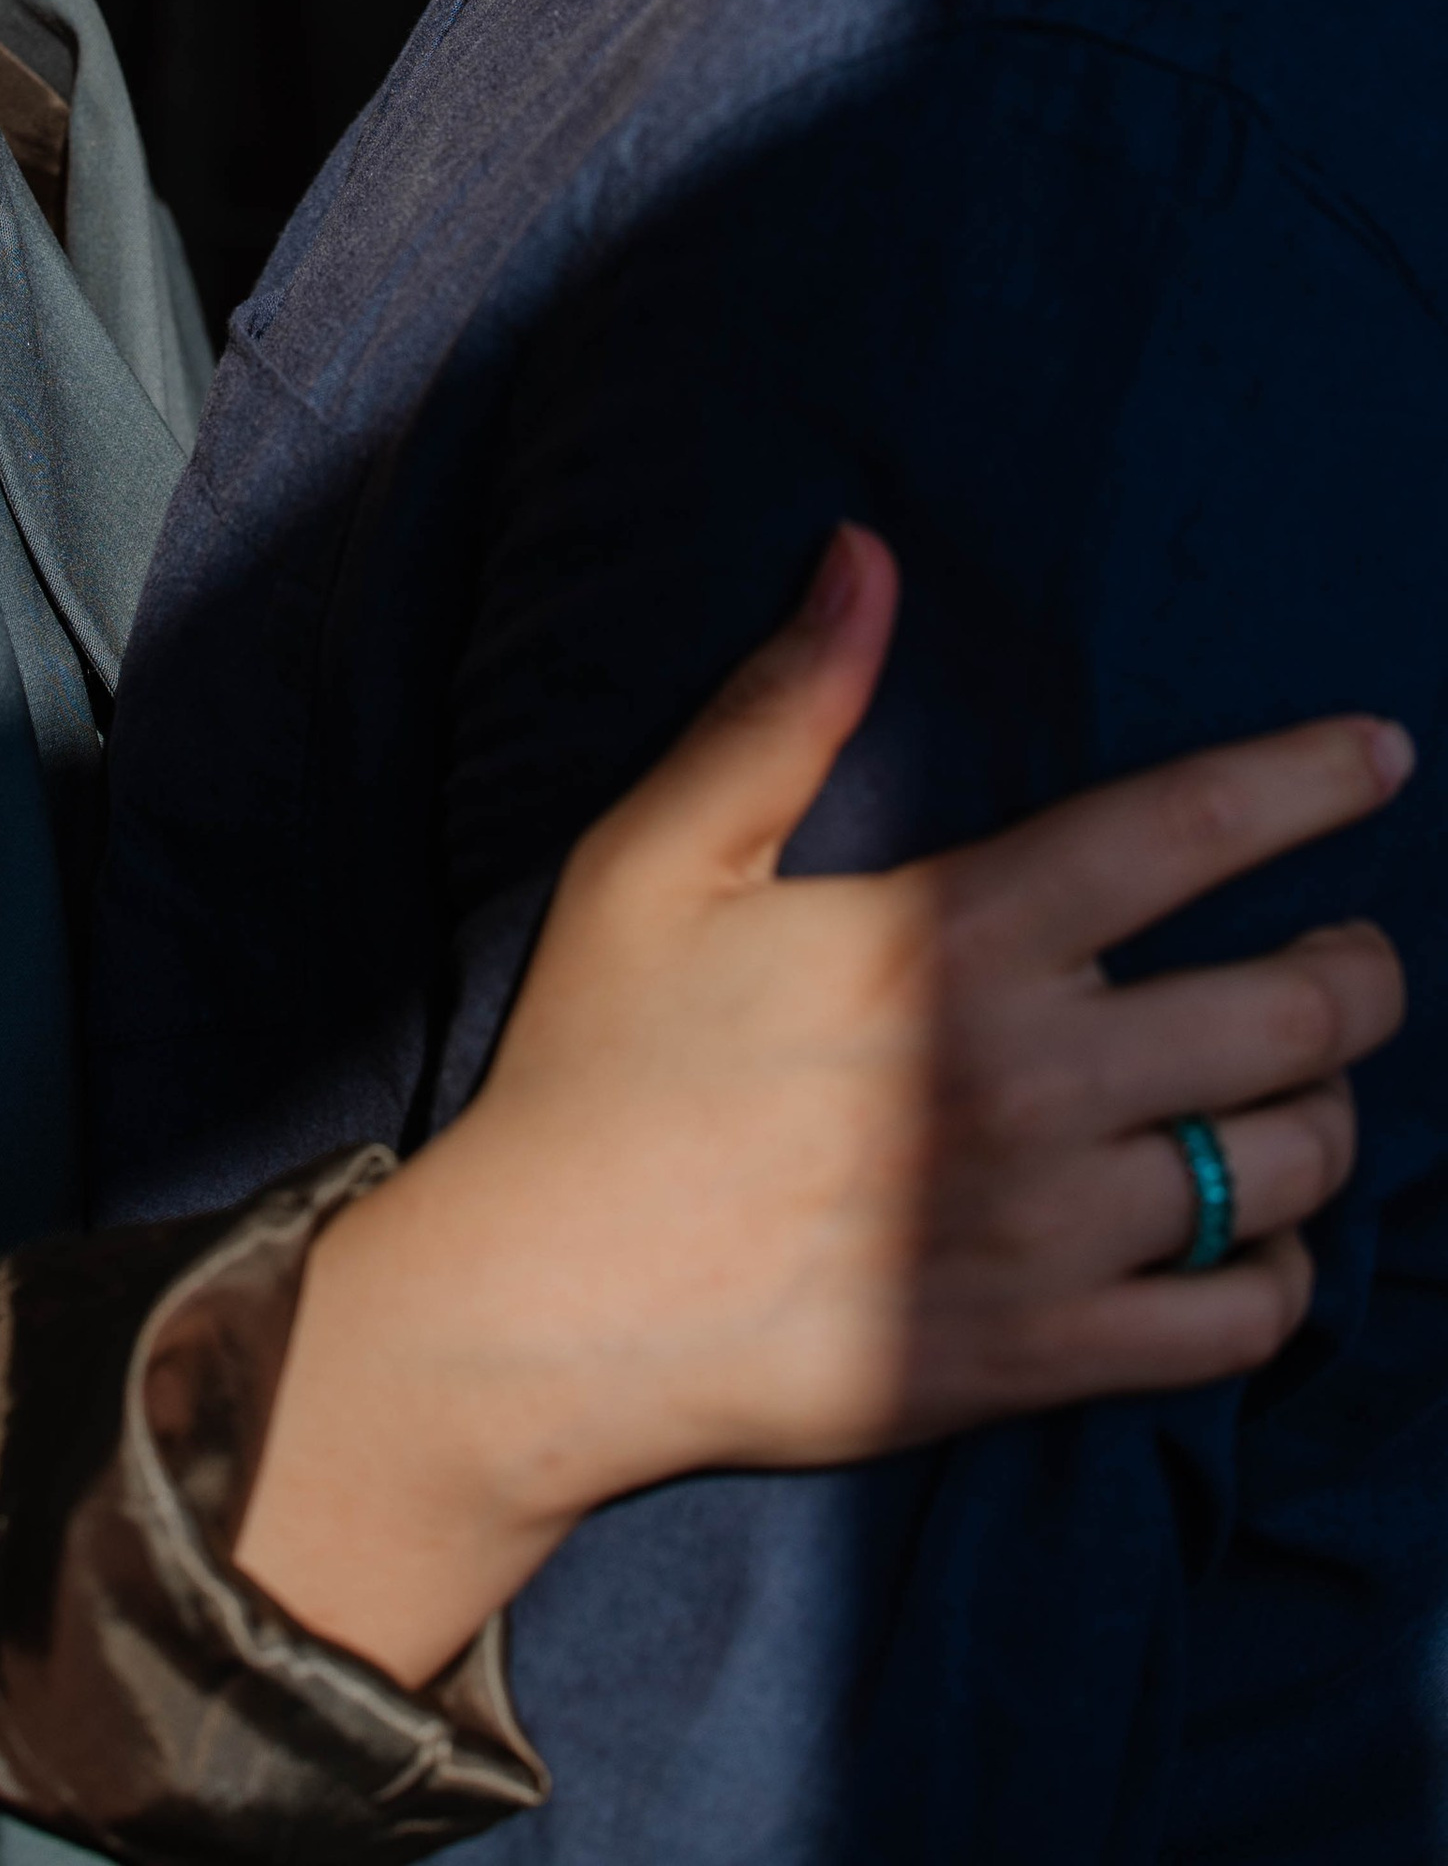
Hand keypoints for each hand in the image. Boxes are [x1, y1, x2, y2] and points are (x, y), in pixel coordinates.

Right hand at [233, 523, 1409, 1684]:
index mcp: (950, 938)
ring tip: (1303, 1089)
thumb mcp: (661, 858)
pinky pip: (1239, 1323)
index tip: (1381, 754)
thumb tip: (863, 554)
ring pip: (1287, 1165)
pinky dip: (1284, 1275)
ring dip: (1326, 1116)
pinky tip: (1258, 1237)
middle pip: (1290, 1011)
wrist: (546, 1305)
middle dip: (1356, 971)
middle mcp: (1027, 1079)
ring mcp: (1045, 1229)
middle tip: (1350, 955)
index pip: (1184, 833)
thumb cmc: (601, 1062)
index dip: (1304, 782)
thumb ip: (783, 707)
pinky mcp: (1038, 1356)